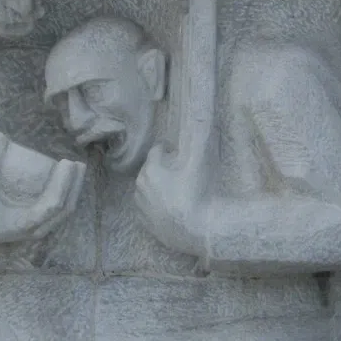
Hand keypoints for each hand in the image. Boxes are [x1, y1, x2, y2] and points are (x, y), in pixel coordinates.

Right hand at [0, 130, 85, 245]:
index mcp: (23, 224)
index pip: (53, 204)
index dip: (64, 183)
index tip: (68, 162)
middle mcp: (33, 231)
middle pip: (65, 209)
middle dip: (75, 186)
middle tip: (78, 164)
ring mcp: (35, 231)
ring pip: (63, 213)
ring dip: (73, 191)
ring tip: (78, 170)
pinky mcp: (33, 227)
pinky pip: (56, 214)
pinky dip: (65, 197)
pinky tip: (67, 182)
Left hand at [133, 143, 204, 257]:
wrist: (198, 231)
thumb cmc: (198, 194)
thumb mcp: (200, 161)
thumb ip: (199, 134)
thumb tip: (201, 110)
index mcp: (150, 170)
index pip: (157, 150)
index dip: (170, 150)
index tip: (179, 153)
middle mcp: (140, 187)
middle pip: (151, 170)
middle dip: (164, 168)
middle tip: (183, 172)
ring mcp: (142, 207)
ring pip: (148, 189)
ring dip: (159, 187)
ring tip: (178, 191)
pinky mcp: (146, 224)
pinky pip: (148, 208)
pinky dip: (157, 205)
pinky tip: (173, 208)